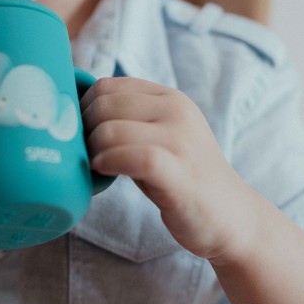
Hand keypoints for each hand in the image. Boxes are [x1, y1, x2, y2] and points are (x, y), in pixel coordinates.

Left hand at [81, 76, 257, 261]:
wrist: (231, 218)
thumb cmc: (180, 177)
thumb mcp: (157, 135)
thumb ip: (127, 118)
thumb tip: (72, 111)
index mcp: (168, 97)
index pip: (107, 86)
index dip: (83, 108)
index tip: (80, 132)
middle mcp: (176, 111)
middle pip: (104, 105)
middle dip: (84, 129)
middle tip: (85, 152)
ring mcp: (180, 140)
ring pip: (111, 129)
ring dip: (92, 149)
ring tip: (95, 165)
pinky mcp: (180, 172)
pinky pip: (131, 156)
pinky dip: (108, 162)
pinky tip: (103, 172)